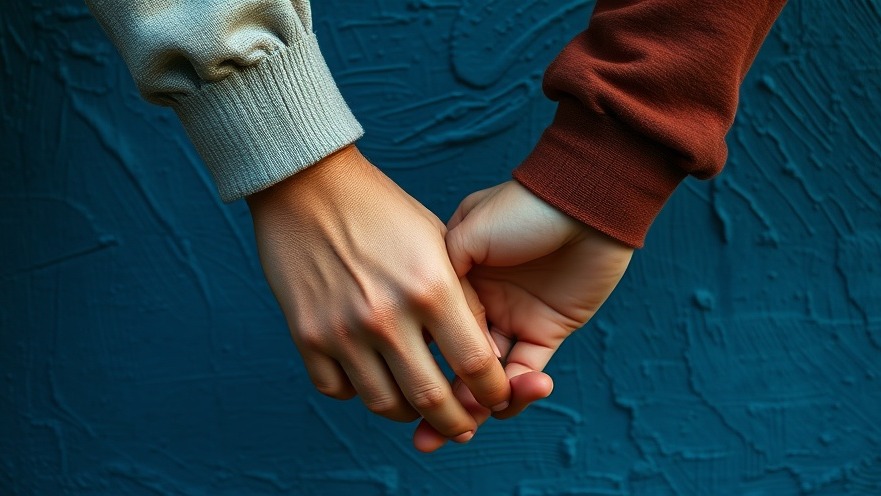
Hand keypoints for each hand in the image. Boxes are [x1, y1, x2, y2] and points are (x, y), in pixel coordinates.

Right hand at [247, 146, 509, 441]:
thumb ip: (462, 299)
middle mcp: (388, 316)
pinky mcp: (306, 335)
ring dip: (407, 412)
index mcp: (432, 287)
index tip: (498, 398)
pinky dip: (357, 392)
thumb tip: (481, 354)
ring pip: (383, 403)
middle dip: (455, 422)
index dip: (495, 392)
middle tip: (462, 427)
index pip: (478, 364)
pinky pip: (336, 390)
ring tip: (417, 403)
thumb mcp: (437, 243)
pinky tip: (370, 376)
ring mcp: (343, 329)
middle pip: (431, 398)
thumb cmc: (382, 209)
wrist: (308, 183)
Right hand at [413, 180, 633, 450]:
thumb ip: (440, 273)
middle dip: (441, 405)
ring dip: (479, 405)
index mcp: (454, 284)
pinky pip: (527, 372)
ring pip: (490, 379)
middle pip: (456, 367)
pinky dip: (519, 390)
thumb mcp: (464, 232)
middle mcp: (480, 308)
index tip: (410, 398)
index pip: (433, 338)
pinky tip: (513, 394)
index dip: (423, 370)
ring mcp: (513, 322)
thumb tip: (427, 328)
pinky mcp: (546, 331)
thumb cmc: (519, 208)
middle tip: (426, 437)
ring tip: (467, 425)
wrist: (581, 197)